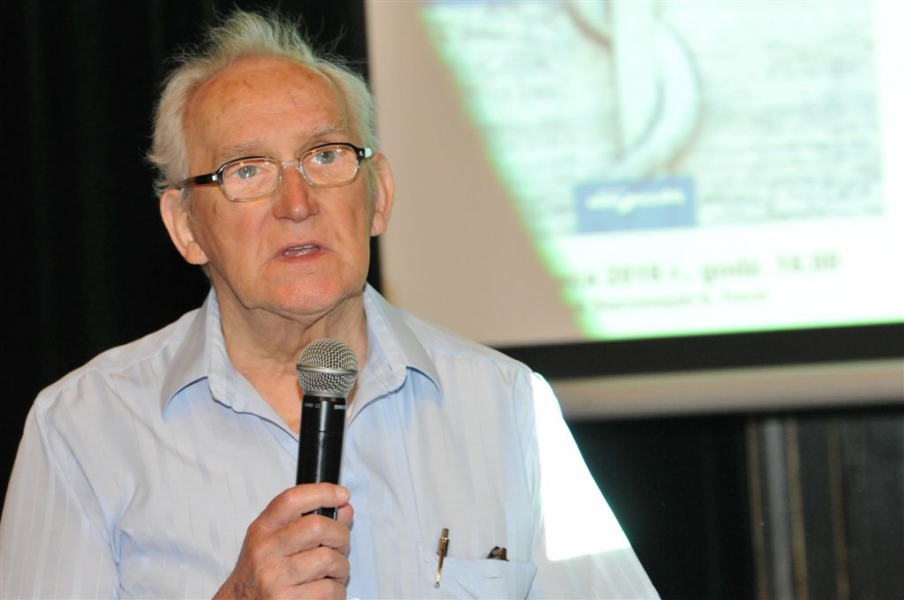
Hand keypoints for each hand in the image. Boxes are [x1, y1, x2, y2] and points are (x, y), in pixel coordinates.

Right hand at [214, 483, 352, 599]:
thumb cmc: (263, 573)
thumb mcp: (275, 542)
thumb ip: (308, 522)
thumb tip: (344, 509)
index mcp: (262, 530)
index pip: (292, 499)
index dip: (323, 492)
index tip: (342, 495)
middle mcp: (266, 551)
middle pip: (317, 526)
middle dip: (341, 535)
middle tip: (340, 545)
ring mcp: (275, 579)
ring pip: (329, 559)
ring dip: (341, 567)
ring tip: (332, 574)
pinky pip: (330, 590)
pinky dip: (337, 591)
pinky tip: (324, 592)